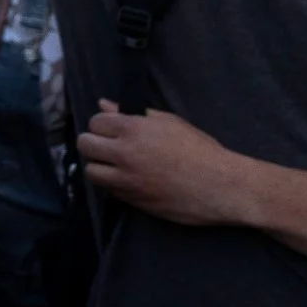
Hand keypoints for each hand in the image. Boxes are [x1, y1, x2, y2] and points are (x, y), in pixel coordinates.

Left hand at [80, 101, 254, 226]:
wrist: (221, 186)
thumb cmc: (200, 150)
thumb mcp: (169, 122)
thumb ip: (134, 114)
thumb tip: (105, 105)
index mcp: (133, 130)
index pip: (95, 122)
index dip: (102, 125)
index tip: (111, 129)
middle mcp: (124, 154)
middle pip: (85, 145)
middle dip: (92, 143)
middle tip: (106, 146)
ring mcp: (127, 180)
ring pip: (91, 172)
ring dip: (99, 166)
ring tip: (113, 165)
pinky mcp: (134, 201)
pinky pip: (110, 191)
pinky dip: (114, 185)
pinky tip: (129, 181)